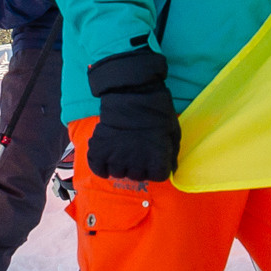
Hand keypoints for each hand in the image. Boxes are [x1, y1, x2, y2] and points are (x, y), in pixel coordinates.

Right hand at [84, 47, 179, 182]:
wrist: (134, 94)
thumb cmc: (158, 112)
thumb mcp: (173, 132)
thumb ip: (172, 154)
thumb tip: (172, 170)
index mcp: (157, 162)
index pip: (158, 176)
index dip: (157, 167)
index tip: (154, 157)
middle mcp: (137, 166)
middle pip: (137, 176)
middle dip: (138, 166)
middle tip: (137, 151)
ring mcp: (117, 159)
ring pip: (118, 173)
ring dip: (121, 165)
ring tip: (121, 151)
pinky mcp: (100, 150)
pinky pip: (97, 168)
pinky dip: (100, 167)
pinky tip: (105, 160)